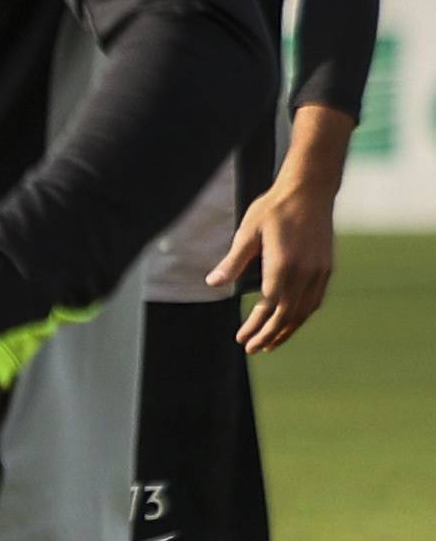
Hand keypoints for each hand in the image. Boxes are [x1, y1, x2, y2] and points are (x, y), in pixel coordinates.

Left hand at [213, 171, 339, 354]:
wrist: (309, 190)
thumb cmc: (273, 209)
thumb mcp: (247, 232)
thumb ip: (232, 261)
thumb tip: (213, 284)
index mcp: (284, 265)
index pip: (268, 307)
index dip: (256, 326)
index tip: (242, 339)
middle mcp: (306, 272)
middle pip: (287, 315)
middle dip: (269, 335)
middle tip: (252, 349)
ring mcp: (320, 271)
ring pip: (304, 311)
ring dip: (287, 330)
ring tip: (271, 343)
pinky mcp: (327, 267)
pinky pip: (315, 299)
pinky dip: (302, 315)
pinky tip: (291, 321)